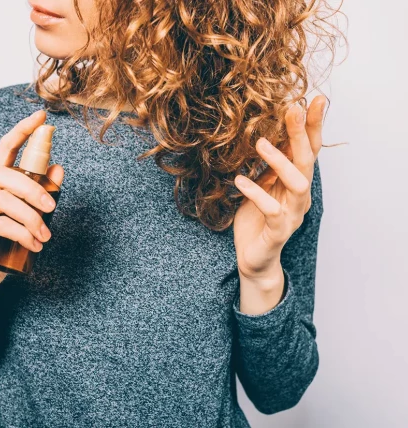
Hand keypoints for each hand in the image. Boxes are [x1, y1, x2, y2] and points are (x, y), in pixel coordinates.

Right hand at [0, 109, 64, 301]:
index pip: (4, 149)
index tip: (41, 116)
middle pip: (4, 174)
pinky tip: (34, 245)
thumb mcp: (28, 219)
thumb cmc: (3, 246)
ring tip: (45, 236)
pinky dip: (22, 233)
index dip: (22, 131)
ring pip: (3, 200)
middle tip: (53, 207)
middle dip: (34, 188)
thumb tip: (59, 168)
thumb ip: (41, 194)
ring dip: (31, 217)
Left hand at [232, 95, 325, 289]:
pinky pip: (272, 210)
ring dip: (280, 161)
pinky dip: (257, 194)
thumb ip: (269, 165)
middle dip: (302, 134)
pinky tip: (240, 181)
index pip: (310, 150)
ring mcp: (292, 215)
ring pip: (297, 184)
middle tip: (293, 109)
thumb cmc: (256, 220)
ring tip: (260, 144)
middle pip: (307, 160)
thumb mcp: (261, 185)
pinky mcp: (278, 232)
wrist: (253, 258)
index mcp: (296, 182)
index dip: (313, 126)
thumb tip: (266, 131)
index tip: (314, 98)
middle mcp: (300, 196)